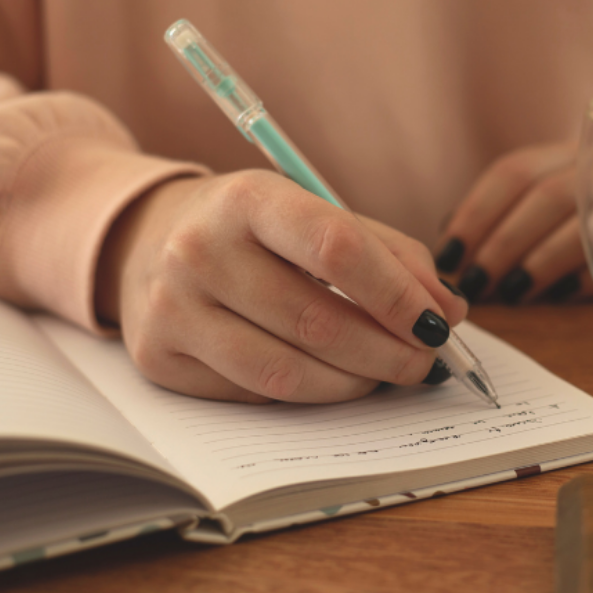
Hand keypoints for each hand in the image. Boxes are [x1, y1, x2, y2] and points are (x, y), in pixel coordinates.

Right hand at [94, 171, 467, 402]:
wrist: (145, 237)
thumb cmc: (251, 228)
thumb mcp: (312, 212)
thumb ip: (387, 253)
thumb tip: (447, 309)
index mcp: (247, 199)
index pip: (336, 248)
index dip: (396, 293)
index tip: (437, 321)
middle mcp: (199, 250)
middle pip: (317, 321)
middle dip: (389, 351)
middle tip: (426, 361)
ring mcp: (171, 309)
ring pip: (288, 372)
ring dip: (355, 383)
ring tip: (386, 373)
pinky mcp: (159, 359)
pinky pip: (254, 394)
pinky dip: (308, 394)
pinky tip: (331, 379)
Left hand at [433, 141, 592, 304]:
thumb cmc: (590, 202)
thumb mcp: (551, 191)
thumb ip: (507, 210)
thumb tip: (452, 244)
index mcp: (565, 151)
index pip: (512, 173)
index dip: (474, 213)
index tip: (448, 255)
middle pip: (542, 197)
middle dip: (501, 244)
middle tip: (473, 284)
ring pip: (578, 224)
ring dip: (538, 263)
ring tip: (511, 293)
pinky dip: (582, 277)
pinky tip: (558, 294)